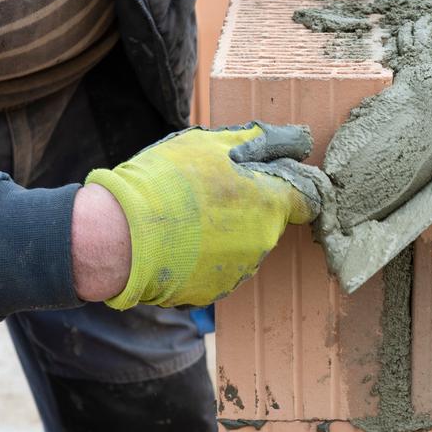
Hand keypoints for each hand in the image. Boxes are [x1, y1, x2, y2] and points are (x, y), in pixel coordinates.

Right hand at [84, 123, 328, 308]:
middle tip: (213, 191)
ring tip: (189, 216)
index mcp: (270, 203)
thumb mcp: (214, 145)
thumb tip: (299, 141)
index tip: (275, 180)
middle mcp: (264, 241)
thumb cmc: (167, 181)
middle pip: (272, 220)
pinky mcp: (215, 290)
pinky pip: (220, 268)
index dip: (294, 186)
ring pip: (245, 244)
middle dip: (252, 206)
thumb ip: (263, 142)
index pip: (309, 199)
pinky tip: (180, 240)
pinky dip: (207, 255)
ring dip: (228, 231)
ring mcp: (241, 270)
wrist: (122, 235)